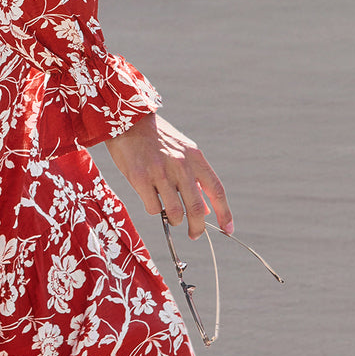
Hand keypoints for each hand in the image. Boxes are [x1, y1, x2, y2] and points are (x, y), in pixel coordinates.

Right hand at [102, 113, 232, 240]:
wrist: (128, 120)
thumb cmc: (157, 138)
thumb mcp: (182, 152)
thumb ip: (194, 179)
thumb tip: (205, 209)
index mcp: (195, 157)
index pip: (216, 190)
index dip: (224, 213)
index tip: (227, 229)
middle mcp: (181, 165)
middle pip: (196, 208)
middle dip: (197, 228)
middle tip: (195, 235)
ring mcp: (160, 172)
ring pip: (175, 212)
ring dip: (174, 220)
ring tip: (170, 217)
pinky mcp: (140, 178)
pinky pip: (153, 207)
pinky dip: (154, 209)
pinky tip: (151, 199)